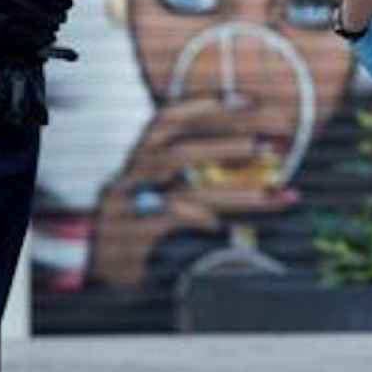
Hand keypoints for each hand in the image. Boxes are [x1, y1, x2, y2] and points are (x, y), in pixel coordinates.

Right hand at [89, 95, 299, 288]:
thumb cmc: (144, 223)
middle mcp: (129, 177)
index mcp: (140, 157)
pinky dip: (199, 220)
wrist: (102, 269)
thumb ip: (203, 173)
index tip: (248, 102)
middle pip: (176, 153)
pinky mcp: (129, 238)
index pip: (168, 119)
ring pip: (183, 193)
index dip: (206, 105)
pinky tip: (221, 226)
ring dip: (231, 191)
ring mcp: (126, 208)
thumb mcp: (167, 190)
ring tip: (269, 191)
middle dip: (224, 147)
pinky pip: (170, 224)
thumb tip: (265, 161)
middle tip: (266, 147)